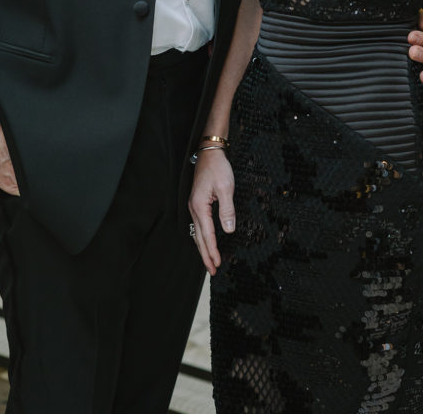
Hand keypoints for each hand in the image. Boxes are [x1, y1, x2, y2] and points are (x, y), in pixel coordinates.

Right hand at [188, 148, 235, 275]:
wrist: (209, 152)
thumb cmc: (217, 168)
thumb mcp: (226, 188)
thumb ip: (227, 210)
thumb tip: (228, 230)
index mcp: (200, 206)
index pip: (207, 235)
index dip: (212, 251)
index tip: (217, 264)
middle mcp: (194, 208)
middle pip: (198, 237)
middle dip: (205, 255)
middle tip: (212, 270)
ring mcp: (194, 205)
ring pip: (197, 232)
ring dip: (203, 248)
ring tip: (209, 261)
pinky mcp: (197, 202)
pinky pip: (198, 225)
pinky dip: (202, 237)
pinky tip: (206, 241)